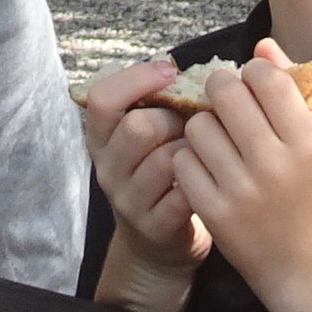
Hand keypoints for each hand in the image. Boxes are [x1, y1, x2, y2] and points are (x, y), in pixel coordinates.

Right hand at [80, 57, 210, 280]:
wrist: (158, 245)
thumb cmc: (163, 177)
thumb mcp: (146, 139)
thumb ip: (156, 105)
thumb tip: (186, 66)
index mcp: (101, 139)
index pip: (102, 98)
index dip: (137, 78)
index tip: (170, 71)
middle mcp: (107, 169)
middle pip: (137, 127)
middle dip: (174, 119)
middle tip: (191, 124)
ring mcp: (128, 201)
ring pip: (164, 161)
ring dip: (193, 151)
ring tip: (206, 151)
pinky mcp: (154, 227)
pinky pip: (184, 195)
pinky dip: (204, 181)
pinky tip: (210, 178)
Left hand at [168, 40, 311, 298]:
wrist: (305, 265)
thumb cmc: (311, 194)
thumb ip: (291, 91)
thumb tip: (262, 44)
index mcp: (305, 142)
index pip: (264, 80)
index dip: (251, 74)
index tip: (250, 85)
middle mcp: (274, 164)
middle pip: (225, 95)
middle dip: (218, 90)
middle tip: (222, 101)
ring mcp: (241, 190)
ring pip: (198, 126)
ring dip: (201, 125)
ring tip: (216, 138)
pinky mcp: (214, 212)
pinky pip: (183, 161)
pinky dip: (189, 158)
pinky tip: (205, 166)